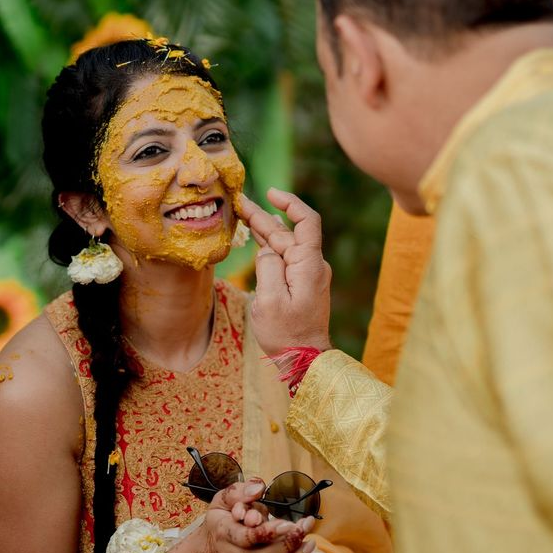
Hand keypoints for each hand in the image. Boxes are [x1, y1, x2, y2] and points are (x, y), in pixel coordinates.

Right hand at [187, 478, 315, 552]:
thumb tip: (259, 487)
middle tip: (306, 527)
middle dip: (290, 543)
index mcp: (223, 535)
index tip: (290, 523)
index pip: (248, 537)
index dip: (271, 531)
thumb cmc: (218, 526)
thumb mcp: (221, 502)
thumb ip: (239, 491)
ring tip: (309, 546)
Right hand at [238, 189, 333, 355]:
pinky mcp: (302, 285)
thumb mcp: (269, 300)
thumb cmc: (287, 334)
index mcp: (309, 265)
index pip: (307, 222)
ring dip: (265, 231)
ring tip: (243, 214)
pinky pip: (285, 260)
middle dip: (264, 217)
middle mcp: (312, 266)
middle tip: (239, 203)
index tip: (271, 193)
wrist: (304, 359)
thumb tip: (267, 249)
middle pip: (288, 233)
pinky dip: (270, 248)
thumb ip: (268, 267)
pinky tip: (257, 238)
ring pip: (285, 246)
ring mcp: (308, 275)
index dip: (290, 203)